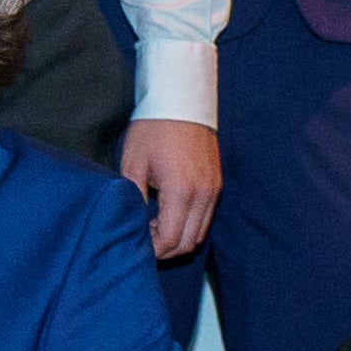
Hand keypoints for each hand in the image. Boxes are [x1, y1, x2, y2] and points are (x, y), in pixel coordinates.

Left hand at [117, 118, 221, 260]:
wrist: (181, 101)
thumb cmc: (152, 130)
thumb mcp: (133, 164)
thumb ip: (133, 199)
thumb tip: (133, 225)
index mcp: (181, 191)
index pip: (170, 240)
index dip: (152, 250)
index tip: (136, 243)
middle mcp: (203, 195)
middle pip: (187, 243)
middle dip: (165, 250)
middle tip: (144, 240)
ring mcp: (214, 190)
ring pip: (199, 233)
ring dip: (178, 238)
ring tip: (154, 226)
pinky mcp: (217, 184)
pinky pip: (206, 217)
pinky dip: (189, 224)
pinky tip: (169, 213)